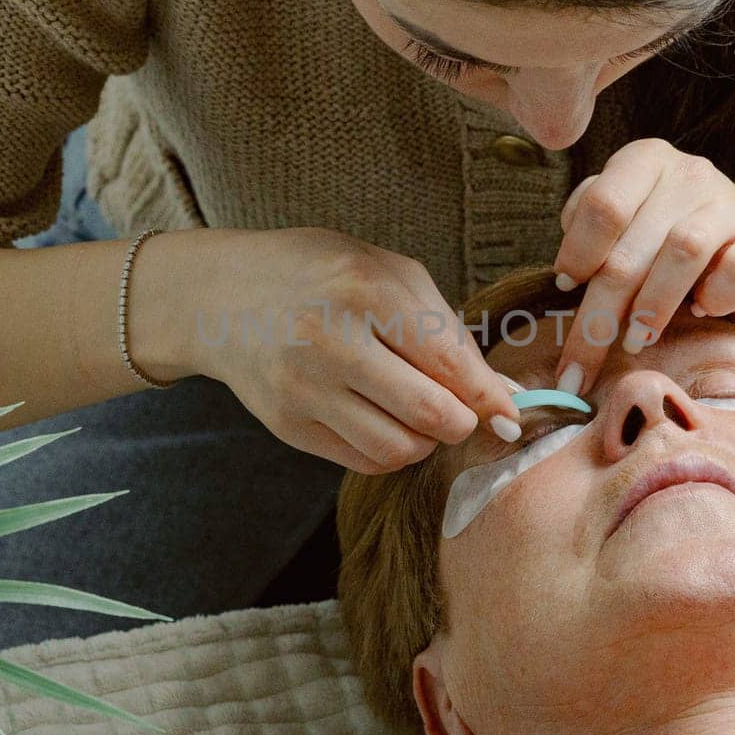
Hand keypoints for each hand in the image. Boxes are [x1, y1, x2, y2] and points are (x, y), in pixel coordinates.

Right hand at [145, 227, 521, 474]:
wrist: (222, 297)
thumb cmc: (320, 276)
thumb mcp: (387, 273)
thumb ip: (446, 329)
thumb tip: (501, 395)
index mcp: (365, 291)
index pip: (448, 363)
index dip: (491, 397)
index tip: (512, 415)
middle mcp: (331, 342)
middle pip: (430, 415)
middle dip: (462, 422)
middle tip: (461, 410)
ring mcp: (304, 389)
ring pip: (399, 449)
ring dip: (425, 440)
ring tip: (416, 412)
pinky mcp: (287, 426)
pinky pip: (363, 461)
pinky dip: (389, 449)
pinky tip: (382, 419)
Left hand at [550, 138, 734, 394]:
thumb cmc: (666, 236)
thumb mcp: (625, 222)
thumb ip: (590, 233)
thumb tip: (566, 278)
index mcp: (643, 162)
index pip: (602, 205)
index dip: (578, 253)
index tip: (563, 290)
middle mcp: (688, 174)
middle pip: (632, 247)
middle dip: (599, 314)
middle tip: (580, 364)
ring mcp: (730, 204)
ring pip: (682, 253)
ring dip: (652, 307)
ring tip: (635, 341)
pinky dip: (714, 300)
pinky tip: (700, 311)